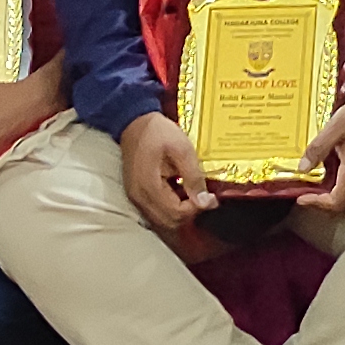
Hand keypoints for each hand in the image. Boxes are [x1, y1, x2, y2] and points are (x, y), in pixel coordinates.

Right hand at [119, 112, 215, 231]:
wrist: (134, 122)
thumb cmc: (157, 132)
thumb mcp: (182, 149)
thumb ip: (193, 176)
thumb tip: (205, 202)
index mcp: (149, 187)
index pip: (176, 214)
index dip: (196, 208)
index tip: (210, 197)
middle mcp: (139, 198)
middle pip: (169, 222)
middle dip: (189, 213)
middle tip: (203, 197)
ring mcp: (136, 197)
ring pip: (162, 220)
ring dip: (180, 212)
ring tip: (192, 193)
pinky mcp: (136, 194)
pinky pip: (156, 212)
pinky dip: (170, 208)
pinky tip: (179, 192)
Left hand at [294, 95, 344, 213]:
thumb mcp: (336, 128)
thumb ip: (318, 148)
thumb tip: (302, 167)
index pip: (335, 203)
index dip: (315, 203)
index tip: (301, 196)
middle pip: (338, 203)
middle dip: (317, 200)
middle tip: (301, 190)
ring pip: (342, 193)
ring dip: (324, 191)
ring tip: (308, 179)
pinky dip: (331, 181)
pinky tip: (322, 166)